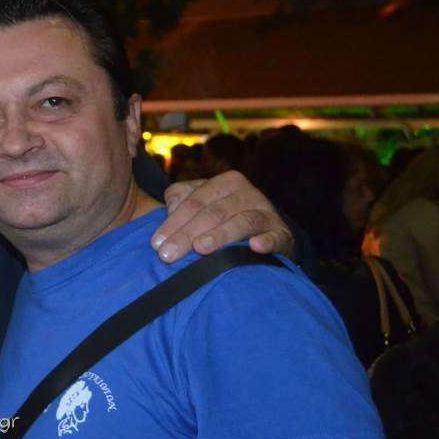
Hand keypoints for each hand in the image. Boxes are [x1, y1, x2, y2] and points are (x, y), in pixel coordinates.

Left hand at [151, 170, 293, 261]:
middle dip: (187, 235)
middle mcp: (247, 193)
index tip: (156, 244)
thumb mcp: (201, 204)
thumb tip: (169, 210)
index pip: (194, 201)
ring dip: (220, 235)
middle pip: (213, 213)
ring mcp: (266, 213)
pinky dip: (266, 242)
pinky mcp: (282, 234)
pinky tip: (255, 247)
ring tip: (201, 248)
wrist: (266, 232)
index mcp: (224, 182)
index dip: (173, 222)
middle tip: (168, 256)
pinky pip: (275, 237)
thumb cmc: (223, 219)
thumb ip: (180, 200)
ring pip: (241, 222)